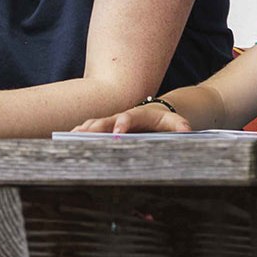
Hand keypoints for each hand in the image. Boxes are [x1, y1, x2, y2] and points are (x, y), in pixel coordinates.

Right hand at [73, 102, 191, 133]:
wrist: (155, 114)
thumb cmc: (163, 120)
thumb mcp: (174, 121)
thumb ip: (179, 124)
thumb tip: (186, 129)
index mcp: (137, 115)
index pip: (128, 118)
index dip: (122, 124)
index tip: (117, 134)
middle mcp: (121, 117)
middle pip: (105, 120)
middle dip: (95, 128)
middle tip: (83, 135)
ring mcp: (112, 122)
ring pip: (95, 124)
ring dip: (84, 130)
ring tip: (71, 137)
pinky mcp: (107, 128)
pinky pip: (92, 130)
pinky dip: (82, 134)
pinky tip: (70, 141)